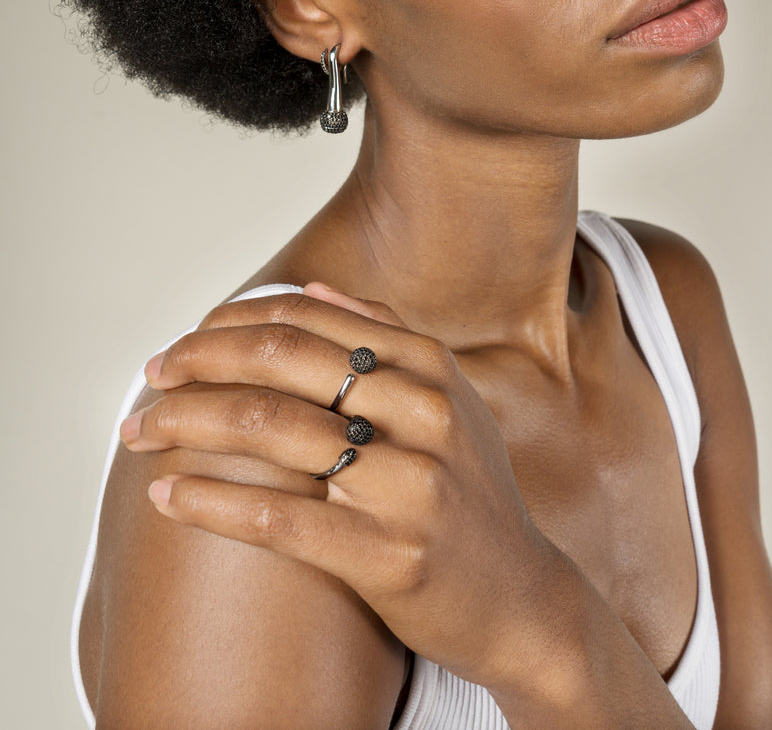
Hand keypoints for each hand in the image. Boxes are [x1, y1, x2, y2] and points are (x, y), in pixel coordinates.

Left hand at [120, 283, 557, 690]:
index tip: (185, 343)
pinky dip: (211, 503)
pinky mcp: (389, 554)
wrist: (518, 595)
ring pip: (272, 429)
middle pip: (283, 362)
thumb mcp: (449, 399)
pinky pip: (281, 519)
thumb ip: (387, 337)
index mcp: (431, 368)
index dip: (231, 323)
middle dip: (198, 361)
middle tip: (153, 377)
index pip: (308, 319)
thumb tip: (316, 287)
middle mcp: (426, 413)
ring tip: (140, 431)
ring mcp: (411, 485)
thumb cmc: (469, 493)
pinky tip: (166, 495)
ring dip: (186, 422)